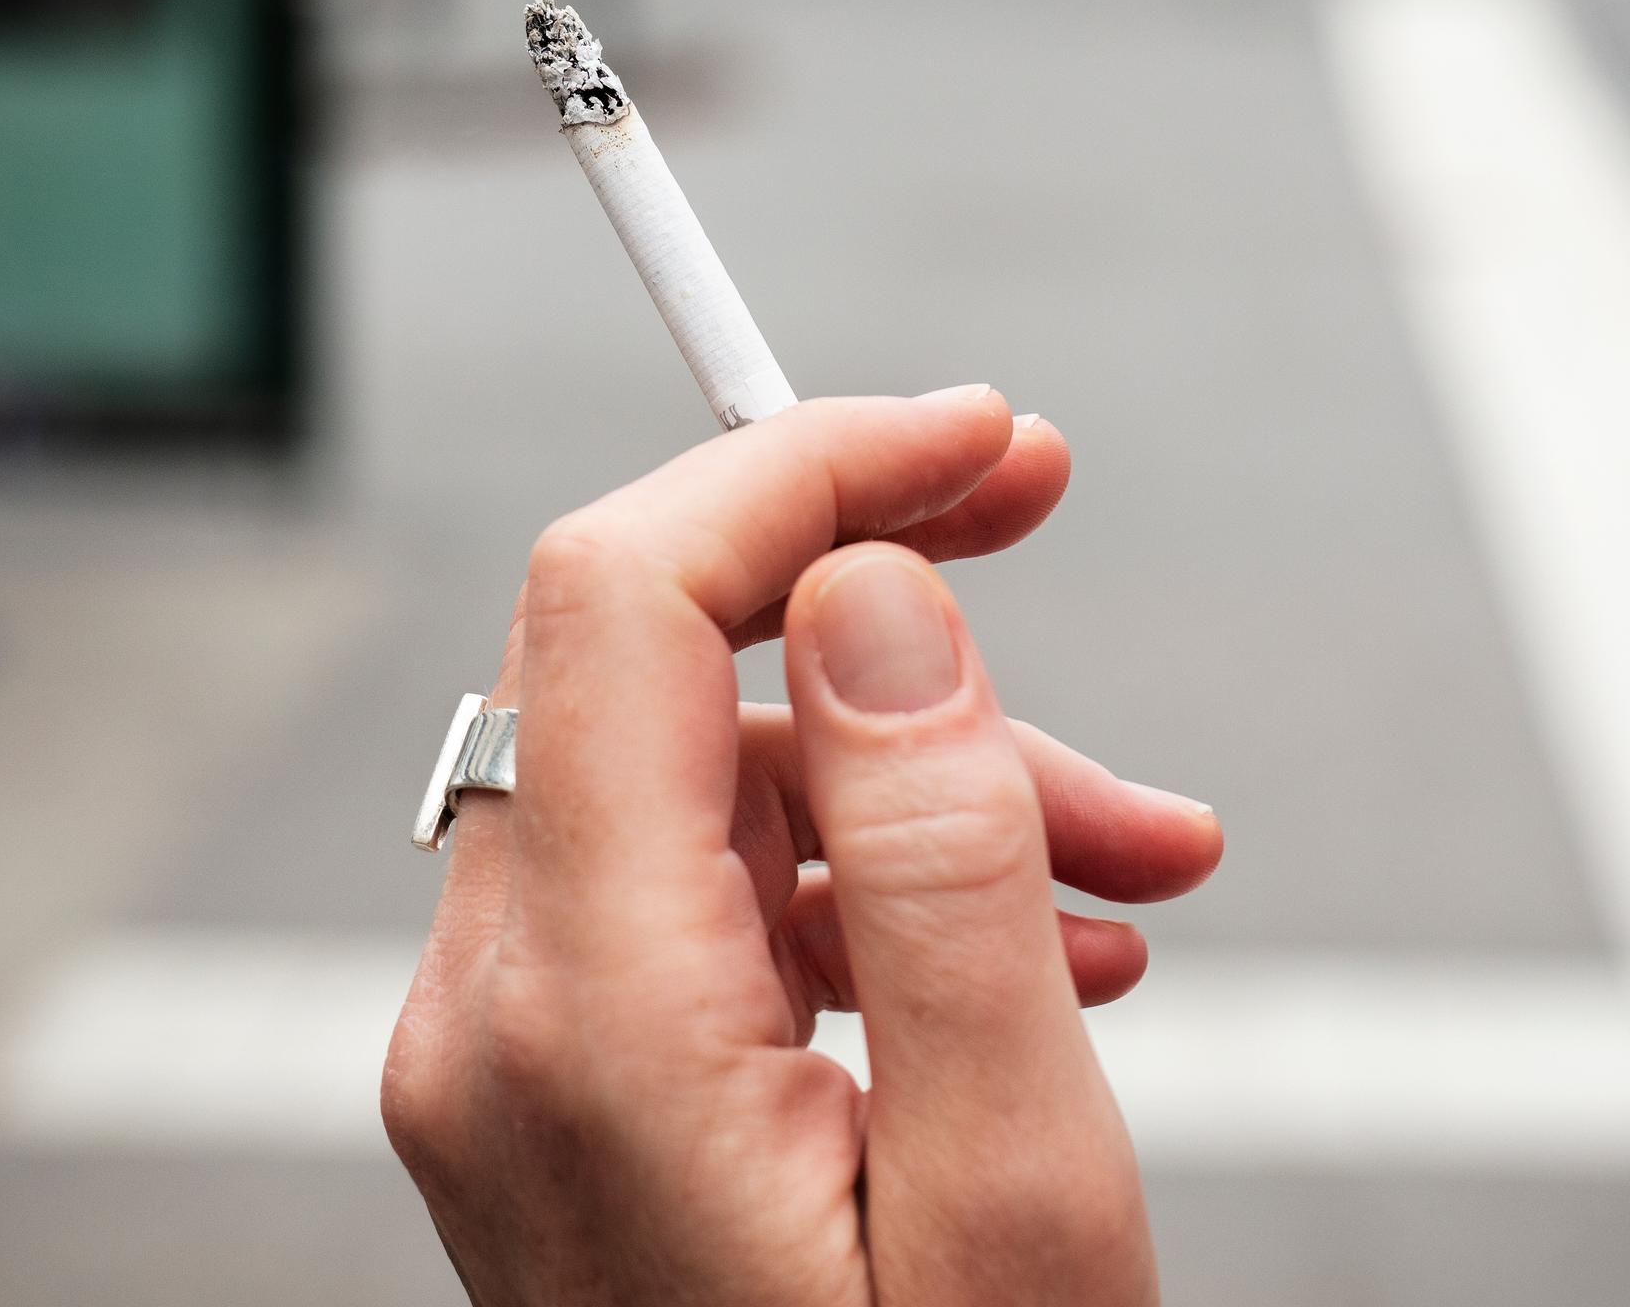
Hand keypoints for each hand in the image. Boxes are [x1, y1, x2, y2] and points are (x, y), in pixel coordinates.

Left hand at [384, 388, 1222, 1304]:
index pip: (623, 601)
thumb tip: (870, 587)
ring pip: (696, 784)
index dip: (802, 470)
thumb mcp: (1015, 1190)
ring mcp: (502, 1077)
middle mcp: (491, 1033)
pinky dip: (861, 889)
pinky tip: (1040, 957)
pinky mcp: (545, 1110)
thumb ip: (944, 871)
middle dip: (876, 594)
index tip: (983, 439)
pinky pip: (692, 905)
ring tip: (1138, 863)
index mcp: (588, 1031)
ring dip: (917, 776)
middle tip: (1039, 510)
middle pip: (646, 663)